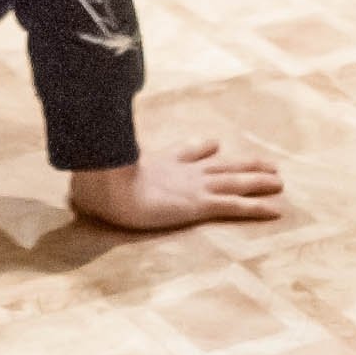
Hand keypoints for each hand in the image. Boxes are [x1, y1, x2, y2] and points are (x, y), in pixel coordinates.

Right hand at [70, 138, 285, 231]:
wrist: (107, 184)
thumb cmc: (96, 183)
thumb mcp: (94, 176)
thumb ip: (93, 174)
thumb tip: (75, 184)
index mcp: (159, 163)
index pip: (186, 154)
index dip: (203, 150)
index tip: (215, 145)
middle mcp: (182, 172)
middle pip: (221, 165)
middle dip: (244, 164)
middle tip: (266, 163)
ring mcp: (194, 186)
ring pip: (236, 181)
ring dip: (260, 180)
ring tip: (280, 180)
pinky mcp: (200, 204)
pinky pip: (236, 206)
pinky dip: (258, 206)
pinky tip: (276, 208)